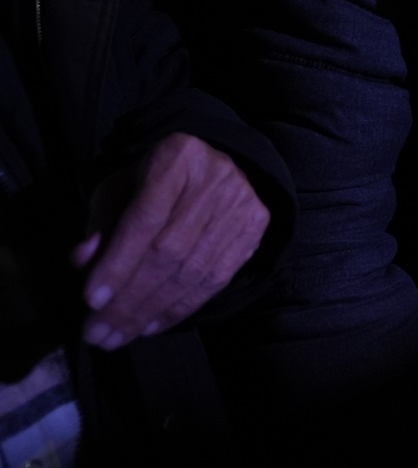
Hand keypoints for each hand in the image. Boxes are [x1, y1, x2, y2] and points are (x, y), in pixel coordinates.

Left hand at [72, 134, 268, 349]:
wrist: (214, 168)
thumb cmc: (155, 182)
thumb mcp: (120, 190)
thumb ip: (102, 222)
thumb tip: (84, 261)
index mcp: (177, 158)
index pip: (146, 219)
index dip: (118, 262)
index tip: (91, 300)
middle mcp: (217, 178)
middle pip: (169, 251)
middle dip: (130, 298)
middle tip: (98, 333)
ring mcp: (242, 204)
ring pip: (192, 271)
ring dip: (150, 311)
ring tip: (117, 337)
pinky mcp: (256, 228)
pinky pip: (215, 280)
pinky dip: (179, 309)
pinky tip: (151, 326)